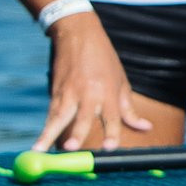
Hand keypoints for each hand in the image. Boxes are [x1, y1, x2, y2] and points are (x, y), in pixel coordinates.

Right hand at [36, 15, 153, 150]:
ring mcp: (69, 93)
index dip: (112, 132)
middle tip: (71, 148)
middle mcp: (89, 94)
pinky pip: (51, 114)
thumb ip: (129, 110)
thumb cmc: (104, 61)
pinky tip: (38, 144)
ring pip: (59, 117)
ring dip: (49, 134)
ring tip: (39, 149)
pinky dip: (45, 128)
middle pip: (83, 118)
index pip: (112, 117)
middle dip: (77, 133)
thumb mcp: (121, 82)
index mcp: (109, 92)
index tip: (110, 148)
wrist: (78, 36)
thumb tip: (146, 128)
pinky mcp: (55, 92)